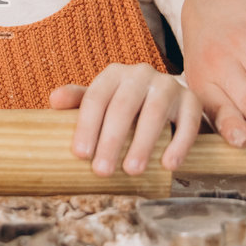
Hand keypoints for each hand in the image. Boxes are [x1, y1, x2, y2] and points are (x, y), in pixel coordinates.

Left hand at [50, 64, 201, 175]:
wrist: (168, 101)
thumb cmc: (126, 106)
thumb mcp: (101, 101)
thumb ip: (78, 100)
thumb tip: (54, 100)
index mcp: (114, 74)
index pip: (96, 98)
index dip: (87, 125)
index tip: (80, 154)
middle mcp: (141, 74)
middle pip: (123, 106)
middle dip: (112, 140)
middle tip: (102, 170)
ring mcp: (168, 85)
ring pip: (155, 113)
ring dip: (143, 144)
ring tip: (132, 171)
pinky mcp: (192, 100)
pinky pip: (188, 121)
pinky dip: (179, 144)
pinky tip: (169, 165)